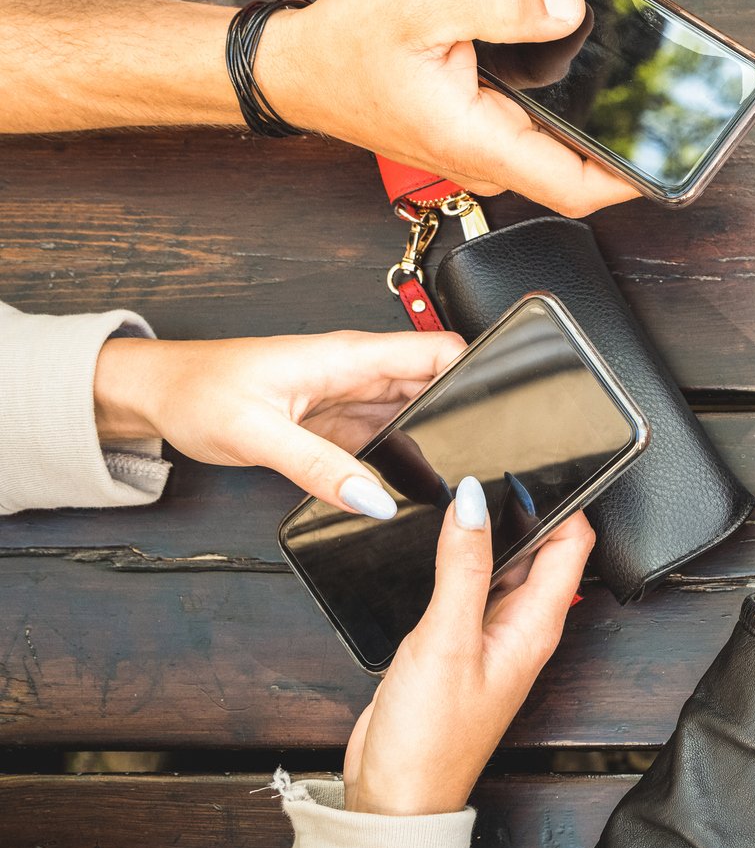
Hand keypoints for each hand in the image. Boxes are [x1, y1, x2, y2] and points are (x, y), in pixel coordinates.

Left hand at [92, 329, 464, 515]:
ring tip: (449, 477)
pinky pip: (388, 436)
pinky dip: (403, 457)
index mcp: (350, 355)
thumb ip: (319, 467)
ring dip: (434, 440)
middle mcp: (359, 372)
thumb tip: (376, 498)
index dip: (481, 371)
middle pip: (438, 385)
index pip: (440, 349)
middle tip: (482, 458)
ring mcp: (351, 398)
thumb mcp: (257, 433)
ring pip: (417, 413)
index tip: (507, 406)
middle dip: (465, 415)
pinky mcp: (339, 423)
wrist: (155, 395)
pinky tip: (408, 484)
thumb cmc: (197, 392)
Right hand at [256, 0, 643, 217]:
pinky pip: (534, 93)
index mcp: (477, 141)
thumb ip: (501, 4)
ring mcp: (485, 136)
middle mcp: (487, 150)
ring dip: (591, 56)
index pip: (576, 185)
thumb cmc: (341, 48)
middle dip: (622, 86)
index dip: (633, 172)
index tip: (672, 145)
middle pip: (581, 140)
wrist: (292, 64)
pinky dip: (555, 48)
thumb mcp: (423, 7)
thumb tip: (568, 8)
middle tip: (646, 27)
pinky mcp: (480, 114)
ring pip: (560, 111)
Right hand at [344, 483, 592, 814]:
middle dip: (520, 508)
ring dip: (487, 534)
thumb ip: (463, 568)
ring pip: (501, 567)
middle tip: (491, 465)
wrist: (395, 798)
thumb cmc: (429, 740)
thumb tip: (473, 502)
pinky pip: (468, 589)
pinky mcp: (456, 645)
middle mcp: (520, 627)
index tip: (539, 460)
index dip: (565, 499)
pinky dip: (458, 563)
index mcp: (536, 625)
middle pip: (538, 549)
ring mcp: (488, 636)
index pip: (572, 544)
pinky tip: (434, 546)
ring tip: (458, 496)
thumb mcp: (446, 641)